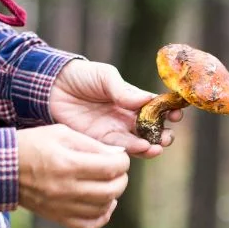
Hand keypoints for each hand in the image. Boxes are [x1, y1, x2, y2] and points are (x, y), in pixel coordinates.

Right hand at [16, 124, 130, 227]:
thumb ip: (92, 144)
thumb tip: (118, 154)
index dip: (122, 162)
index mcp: (68, 163)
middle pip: (111, 190)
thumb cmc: (32, 145)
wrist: (3, 169)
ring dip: (112, 196)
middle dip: (121, 179)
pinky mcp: (58, 218)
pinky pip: (89, 225)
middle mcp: (67, 188)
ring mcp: (62, 206)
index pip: (111, 167)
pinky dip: (102, 216)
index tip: (119, 158)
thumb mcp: (61, 133)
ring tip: (109, 184)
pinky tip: (103, 204)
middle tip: (117, 171)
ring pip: (103, 208)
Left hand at [50, 60, 182, 157]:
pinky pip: (120, 149)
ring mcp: (114, 131)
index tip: (177, 114)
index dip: (169, 112)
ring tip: (156, 147)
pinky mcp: (101, 142)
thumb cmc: (81, 76)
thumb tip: (148, 100)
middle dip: (162, 135)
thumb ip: (124, 90)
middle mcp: (126, 118)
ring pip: (139, 143)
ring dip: (151, 146)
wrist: (51, 87)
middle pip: (151, 130)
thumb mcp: (105, 77)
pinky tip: (141, 149)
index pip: (156, 108)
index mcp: (131, 100)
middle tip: (167, 137)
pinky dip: (133, 151)